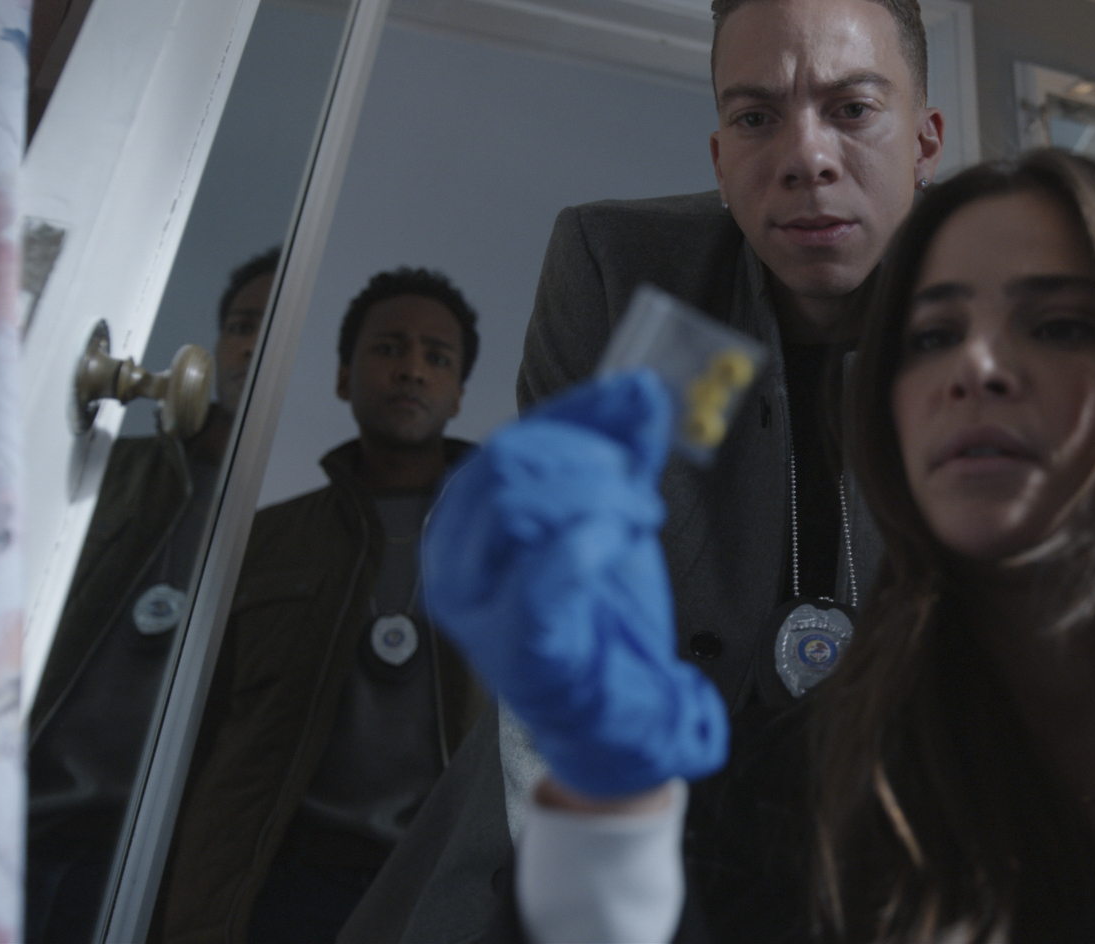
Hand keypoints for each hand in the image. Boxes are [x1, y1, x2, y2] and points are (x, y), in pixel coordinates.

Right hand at [423, 370, 727, 797]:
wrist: (617, 707)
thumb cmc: (599, 613)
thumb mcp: (612, 513)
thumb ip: (621, 451)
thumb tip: (638, 387)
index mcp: (470, 522)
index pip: (513, 440)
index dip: (579, 414)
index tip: (634, 406)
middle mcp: (456, 562)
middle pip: (506, 465)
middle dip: (585, 459)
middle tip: (636, 483)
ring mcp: (478, 608)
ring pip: (515, 508)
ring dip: (594, 497)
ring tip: (637, 517)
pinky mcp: (516, 649)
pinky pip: (537, 582)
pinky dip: (582, 547)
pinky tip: (614, 542)